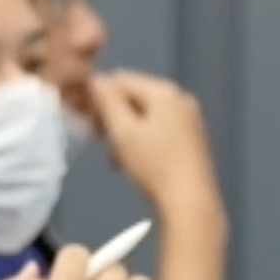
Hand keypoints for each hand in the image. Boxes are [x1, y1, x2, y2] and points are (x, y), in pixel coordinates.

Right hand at [86, 71, 221, 214]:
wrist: (190, 200)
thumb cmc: (154, 164)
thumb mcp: (123, 131)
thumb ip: (107, 101)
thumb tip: (95, 79)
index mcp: (165, 91)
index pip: (121, 79)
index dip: (99, 96)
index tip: (87, 121)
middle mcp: (180, 98)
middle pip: (134, 97)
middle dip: (112, 117)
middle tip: (99, 140)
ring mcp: (189, 118)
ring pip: (144, 116)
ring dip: (124, 133)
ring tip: (116, 159)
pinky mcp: (191, 138)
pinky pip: (157, 129)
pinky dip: (141, 141)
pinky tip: (132, 163)